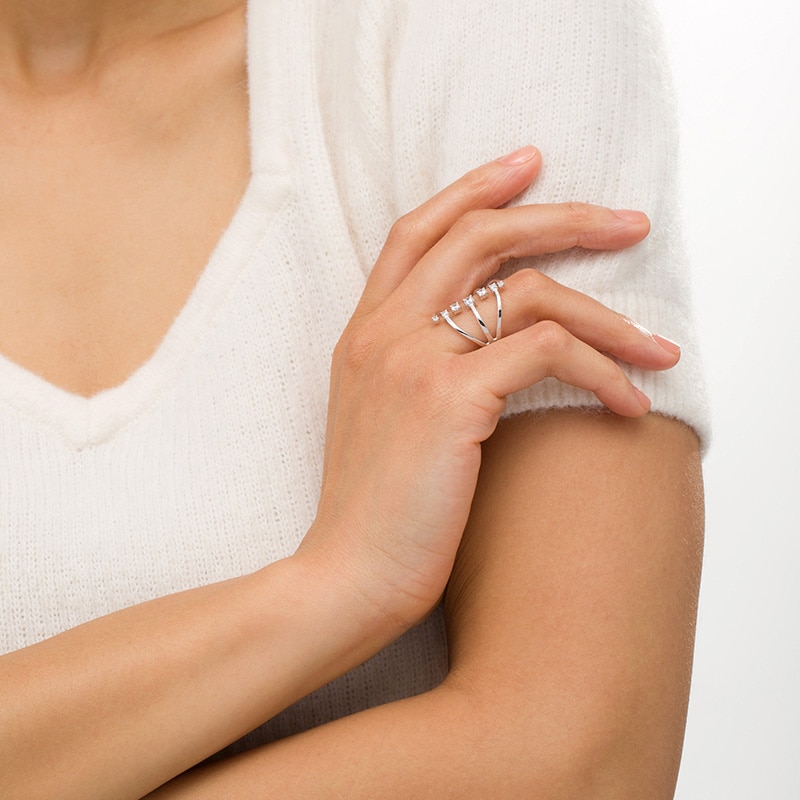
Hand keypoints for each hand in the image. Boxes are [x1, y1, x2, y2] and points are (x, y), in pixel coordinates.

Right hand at [297, 146, 679, 631]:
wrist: (346, 576)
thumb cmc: (375, 510)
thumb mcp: (383, 421)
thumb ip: (416, 367)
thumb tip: (490, 342)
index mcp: (363, 333)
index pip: (417, 229)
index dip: (474, 188)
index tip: (529, 164)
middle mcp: (382, 332)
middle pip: (480, 235)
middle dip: (564, 217)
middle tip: (628, 223)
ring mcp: (412, 360)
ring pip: (530, 290)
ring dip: (609, 314)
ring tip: (657, 346)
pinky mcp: (449, 400)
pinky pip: (548, 350)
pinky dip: (602, 370)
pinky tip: (629, 403)